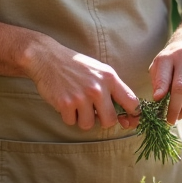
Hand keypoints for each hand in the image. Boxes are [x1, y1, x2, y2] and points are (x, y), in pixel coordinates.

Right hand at [25, 40, 140, 130]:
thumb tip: (125, 113)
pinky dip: (68, 116)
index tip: (128, 121)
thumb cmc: (76, 66)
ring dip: (82, 118)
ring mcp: (82, 96)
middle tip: (94, 112)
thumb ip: (113, 89)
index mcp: (110, 78)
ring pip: (88, 124)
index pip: (132, 103)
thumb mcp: (100, 70)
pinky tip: (65, 102)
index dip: (133, 116)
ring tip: (76, 104)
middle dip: (102, 120)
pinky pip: (71, 122)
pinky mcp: (66, 103)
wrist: (47, 57)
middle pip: (110, 121)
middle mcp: (98, 88)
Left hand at [150, 37, 181, 122]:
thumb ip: (158, 81)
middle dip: (175, 108)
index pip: (164, 77)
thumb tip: (158, 99)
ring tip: (180, 114)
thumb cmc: (172, 61)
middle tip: (170, 120)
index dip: (161, 92)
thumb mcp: (159, 65)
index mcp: (170, 56)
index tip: (158, 104)